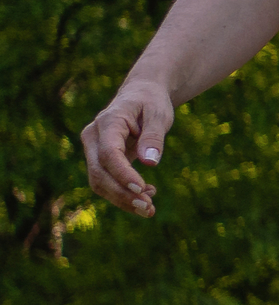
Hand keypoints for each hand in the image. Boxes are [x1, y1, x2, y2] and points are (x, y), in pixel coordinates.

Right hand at [79, 74, 177, 215]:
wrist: (141, 94)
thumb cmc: (151, 102)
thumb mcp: (159, 113)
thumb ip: (153, 136)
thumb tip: (150, 163)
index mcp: (107, 122)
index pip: (109, 154)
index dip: (123, 174)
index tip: (142, 190)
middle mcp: (93, 137)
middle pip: (99, 173)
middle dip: (122, 194)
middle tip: (149, 208)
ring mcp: (93, 149)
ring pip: (99, 182)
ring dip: (121, 199)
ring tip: (149, 209)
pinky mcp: (100, 159)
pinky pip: (106, 181)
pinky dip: (123, 193)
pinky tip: (146, 195)